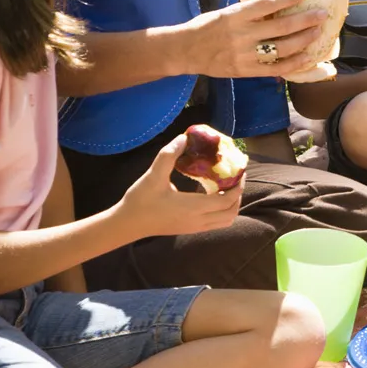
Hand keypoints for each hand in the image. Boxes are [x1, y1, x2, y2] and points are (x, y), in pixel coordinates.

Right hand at [117, 136, 242, 238]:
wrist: (126, 224)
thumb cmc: (140, 200)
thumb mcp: (153, 174)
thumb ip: (169, 155)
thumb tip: (184, 138)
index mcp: (193, 208)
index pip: (227, 200)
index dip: (238, 186)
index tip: (240, 170)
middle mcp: (198, 221)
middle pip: (231, 213)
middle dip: (238, 195)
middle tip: (236, 177)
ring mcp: (194, 228)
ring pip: (225, 221)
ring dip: (232, 205)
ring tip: (227, 186)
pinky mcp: (189, 229)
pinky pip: (215, 223)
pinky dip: (222, 211)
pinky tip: (213, 195)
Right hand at [186, 0, 329, 79]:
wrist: (186, 51)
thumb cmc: (207, 27)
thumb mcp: (226, 12)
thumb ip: (250, 11)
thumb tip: (278, 2)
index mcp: (236, 16)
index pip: (266, 4)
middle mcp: (242, 35)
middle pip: (281, 27)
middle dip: (305, 20)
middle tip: (322, 14)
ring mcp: (245, 55)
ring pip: (283, 48)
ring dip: (304, 40)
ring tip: (317, 32)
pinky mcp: (246, 71)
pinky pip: (276, 68)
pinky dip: (295, 63)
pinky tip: (307, 56)